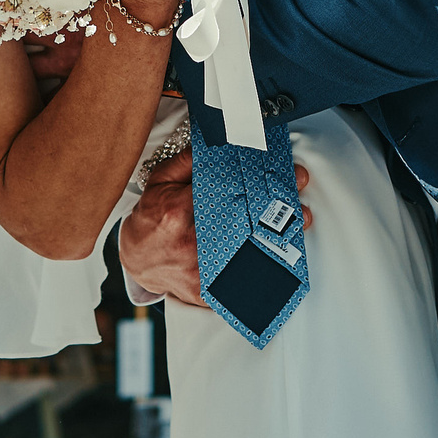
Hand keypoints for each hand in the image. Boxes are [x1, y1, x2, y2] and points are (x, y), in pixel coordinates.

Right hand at [122, 148, 314, 307]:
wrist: (137, 258)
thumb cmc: (152, 217)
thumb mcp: (162, 180)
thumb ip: (188, 161)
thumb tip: (218, 144)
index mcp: (179, 211)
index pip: (229, 194)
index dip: (262, 187)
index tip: (287, 179)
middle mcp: (191, 244)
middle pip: (246, 228)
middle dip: (278, 218)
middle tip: (300, 210)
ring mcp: (199, 272)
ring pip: (248, 259)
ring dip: (277, 246)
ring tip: (296, 233)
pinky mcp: (206, 293)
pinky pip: (238, 287)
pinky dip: (260, 275)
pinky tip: (279, 266)